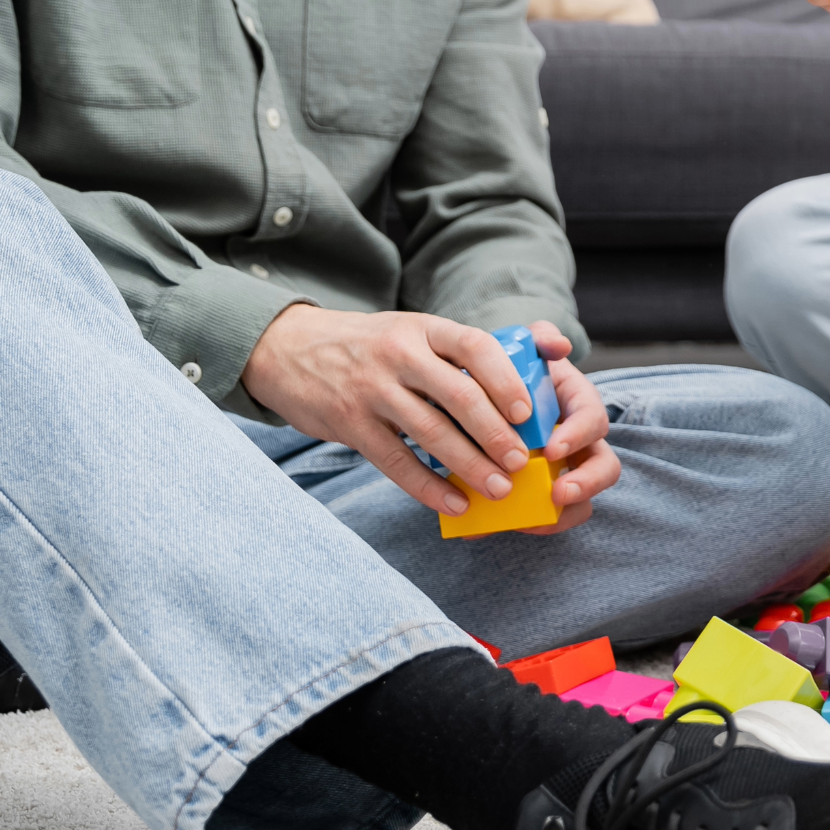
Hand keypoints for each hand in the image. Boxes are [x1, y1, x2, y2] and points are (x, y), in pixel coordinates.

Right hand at [242, 310, 620, 530]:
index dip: (505, 379)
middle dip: (496, 433)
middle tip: (521, 460)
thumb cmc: (368, 344)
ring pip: (431, 432)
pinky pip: (396, 461)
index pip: (475, 346)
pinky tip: (454, 502)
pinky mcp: (349, 423)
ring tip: (499, 488)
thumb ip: (462, 349)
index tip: (528, 411)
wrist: (287, 347)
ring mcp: (371, 389)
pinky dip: (428, 486)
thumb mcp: (412, 330)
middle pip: (459, 396)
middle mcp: (399, 354)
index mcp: (423, 328)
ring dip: (470, 464)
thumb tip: (542, 357)